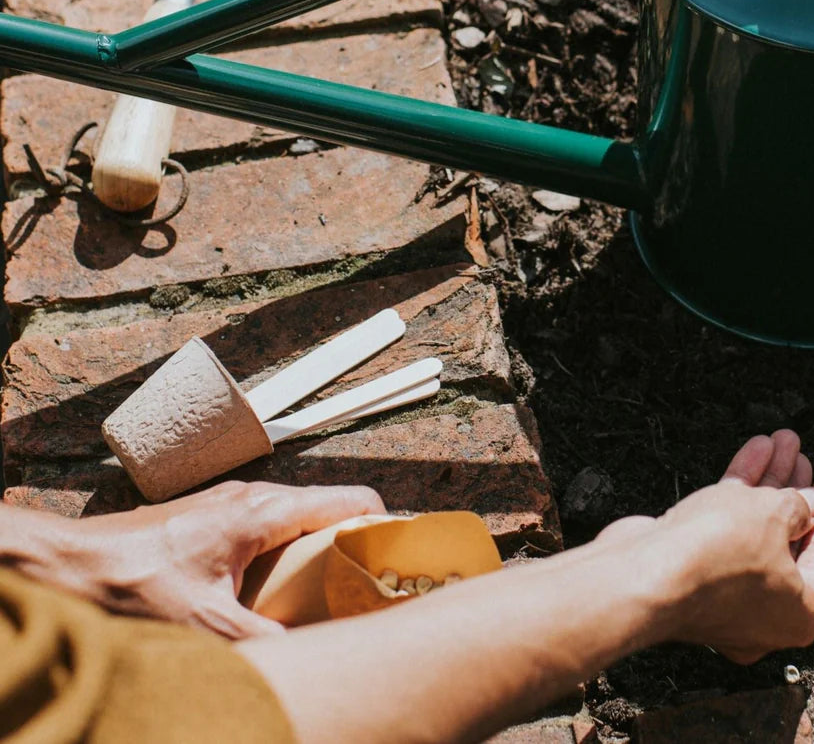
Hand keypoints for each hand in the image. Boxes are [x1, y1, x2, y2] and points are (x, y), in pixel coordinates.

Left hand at [69, 481, 383, 637]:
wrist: (73, 563)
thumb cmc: (134, 583)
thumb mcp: (206, 625)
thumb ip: (264, 638)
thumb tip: (308, 655)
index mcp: (264, 511)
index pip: (349, 500)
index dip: (384, 524)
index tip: (402, 556)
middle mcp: (254, 497)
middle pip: (327, 509)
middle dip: (355, 543)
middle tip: (372, 584)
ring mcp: (232, 504)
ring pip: (297, 518)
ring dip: (318, 550)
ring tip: (331, 591)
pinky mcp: (213, 518)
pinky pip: (269, 527)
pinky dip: (287, 552)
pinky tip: (278, 590)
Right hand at [653, 429, 813, 662]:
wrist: (644, 574)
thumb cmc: (716, 555)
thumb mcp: (773, 516)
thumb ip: (796, 505)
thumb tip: (806, 504)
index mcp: (800, 612)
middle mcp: (767, 612)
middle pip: (790, 540)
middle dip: (794, 489)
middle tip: (800, 456)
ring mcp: (728, 595)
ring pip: (756, 531)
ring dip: (767, 483)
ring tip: (778, 441)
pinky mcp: (697, 575)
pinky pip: (727, 530)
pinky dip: (739, 493)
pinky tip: (752, 450)